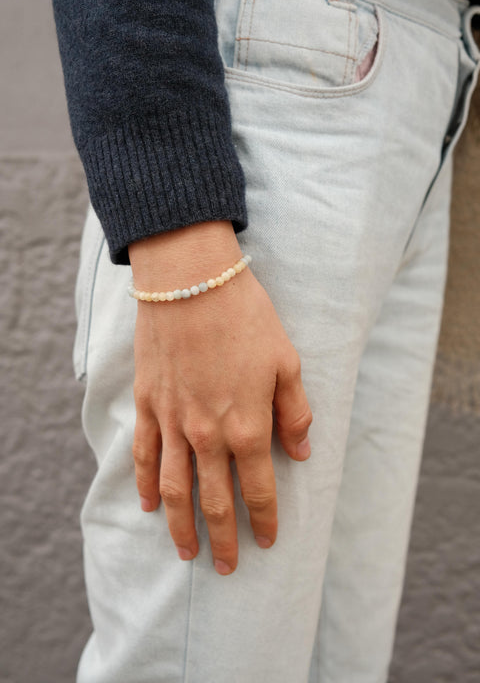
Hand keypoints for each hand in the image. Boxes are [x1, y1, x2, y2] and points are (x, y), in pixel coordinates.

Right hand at [129, 221, 311, 574]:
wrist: (190, 281)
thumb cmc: (246, 317)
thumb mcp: (286, 362)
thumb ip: (294, 413)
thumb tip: (302, 452)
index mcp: (248, 426)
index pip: (260, 489)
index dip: (265, 519)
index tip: (268, 540)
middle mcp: (208, 434)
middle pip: (214, 501)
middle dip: (223, 539)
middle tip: (228, 567)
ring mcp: (173, 422)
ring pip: (176, 489)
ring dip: (181, 527)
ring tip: (186, 555)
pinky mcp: (148, 405)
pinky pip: (145, 456)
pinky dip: (147, 486)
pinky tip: (150, 506)